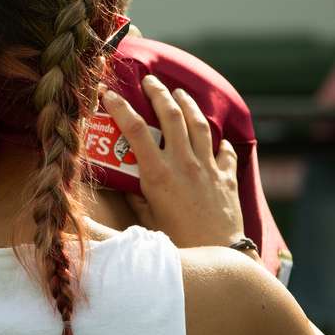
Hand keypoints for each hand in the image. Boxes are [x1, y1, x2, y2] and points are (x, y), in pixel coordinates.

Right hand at [101, 75, 244, 247]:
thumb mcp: (147, 220)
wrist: (218, 254)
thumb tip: (124, 183)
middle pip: (171, 115)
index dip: (120, 108)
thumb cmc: (177, 243)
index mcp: (158, 174)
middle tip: (149, 80)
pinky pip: (224, 151)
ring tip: (179, 93)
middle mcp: (183, 164)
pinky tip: (216, 138)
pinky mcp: (226, 177)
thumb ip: (136, 198)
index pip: (135, 130)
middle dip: (158, 92)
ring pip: (199, 124)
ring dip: (187, 103)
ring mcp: (208, 168)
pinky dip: (219, 141)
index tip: (109, 94)